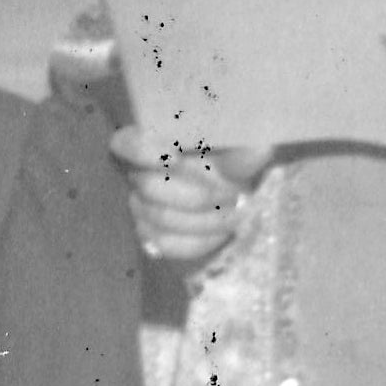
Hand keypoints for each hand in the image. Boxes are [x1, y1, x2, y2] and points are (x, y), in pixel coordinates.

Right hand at [116, 127, 263, 270]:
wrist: (236, 197)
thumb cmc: (231, 163)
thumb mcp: (241, 152)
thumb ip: (243, 151)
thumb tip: (259, 148)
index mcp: (154, 141)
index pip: (125, 143)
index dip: (141, 151)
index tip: (175, 157)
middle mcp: (140, 173)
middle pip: (147, 187)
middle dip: (196, 195)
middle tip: (235, 195)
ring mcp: (141, 206)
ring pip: (160, 218)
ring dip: (205, 220)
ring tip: (238, 214)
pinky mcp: (150, 235)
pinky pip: (165, 244)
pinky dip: (200, 241)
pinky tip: (223, 235)